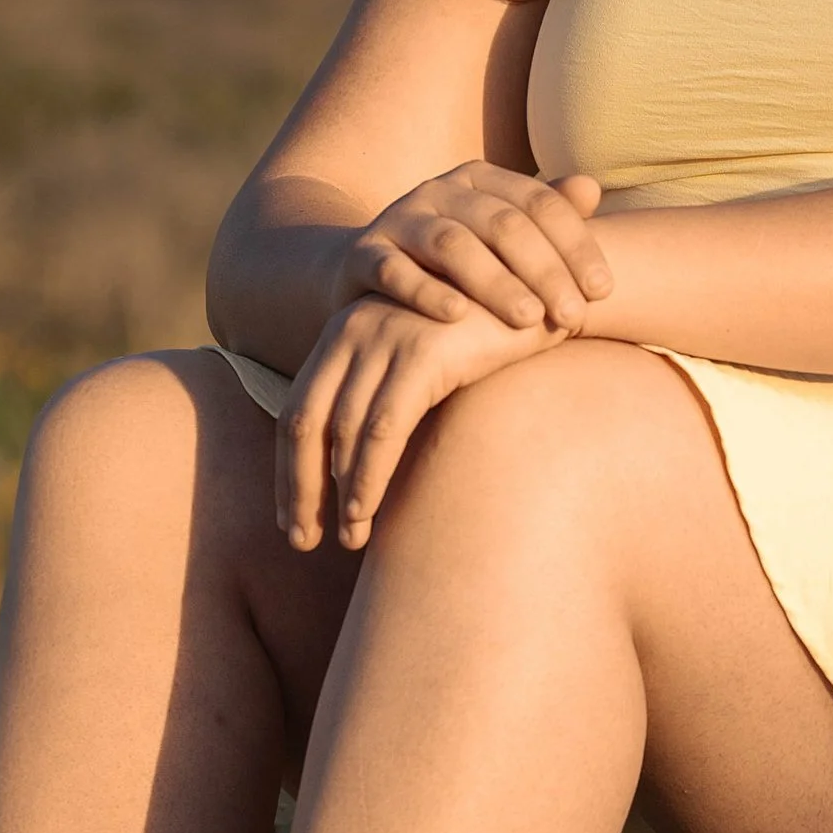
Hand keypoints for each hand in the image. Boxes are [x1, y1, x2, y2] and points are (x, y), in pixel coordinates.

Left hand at [279, 293, 558, 551]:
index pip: (297, 410)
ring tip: (347, 540)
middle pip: (303, 422)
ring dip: (338, 494)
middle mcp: (353, 330)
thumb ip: (385, 395)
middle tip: (301, 540)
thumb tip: (355, 465)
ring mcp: (386, 338)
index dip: (288, 469)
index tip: (293, 518)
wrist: (543, 292)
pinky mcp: (422, 353)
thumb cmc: (485, 336)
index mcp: (345, 332)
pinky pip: (382, 429)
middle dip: (298, 487)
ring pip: (341, 432)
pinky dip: (367, 477)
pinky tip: (363, 514)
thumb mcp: (422, 358)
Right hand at [331, 162, 609, 335]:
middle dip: (543, 271)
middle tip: (573, 316)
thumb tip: (592, 188)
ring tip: (528, 319)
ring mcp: (398, 219)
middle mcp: (439, 190)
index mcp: (480, 178)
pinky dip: (425, 292)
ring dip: (494, 283)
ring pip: (452, 245)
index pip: (539, 204)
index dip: (576, 245)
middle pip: (501, 224)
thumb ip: (545, 216)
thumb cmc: (453, 264)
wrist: (364, 275)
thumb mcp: (498, 239)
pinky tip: (457, 317)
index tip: (602, 292)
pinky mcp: (363, 254)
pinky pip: (394, 270)